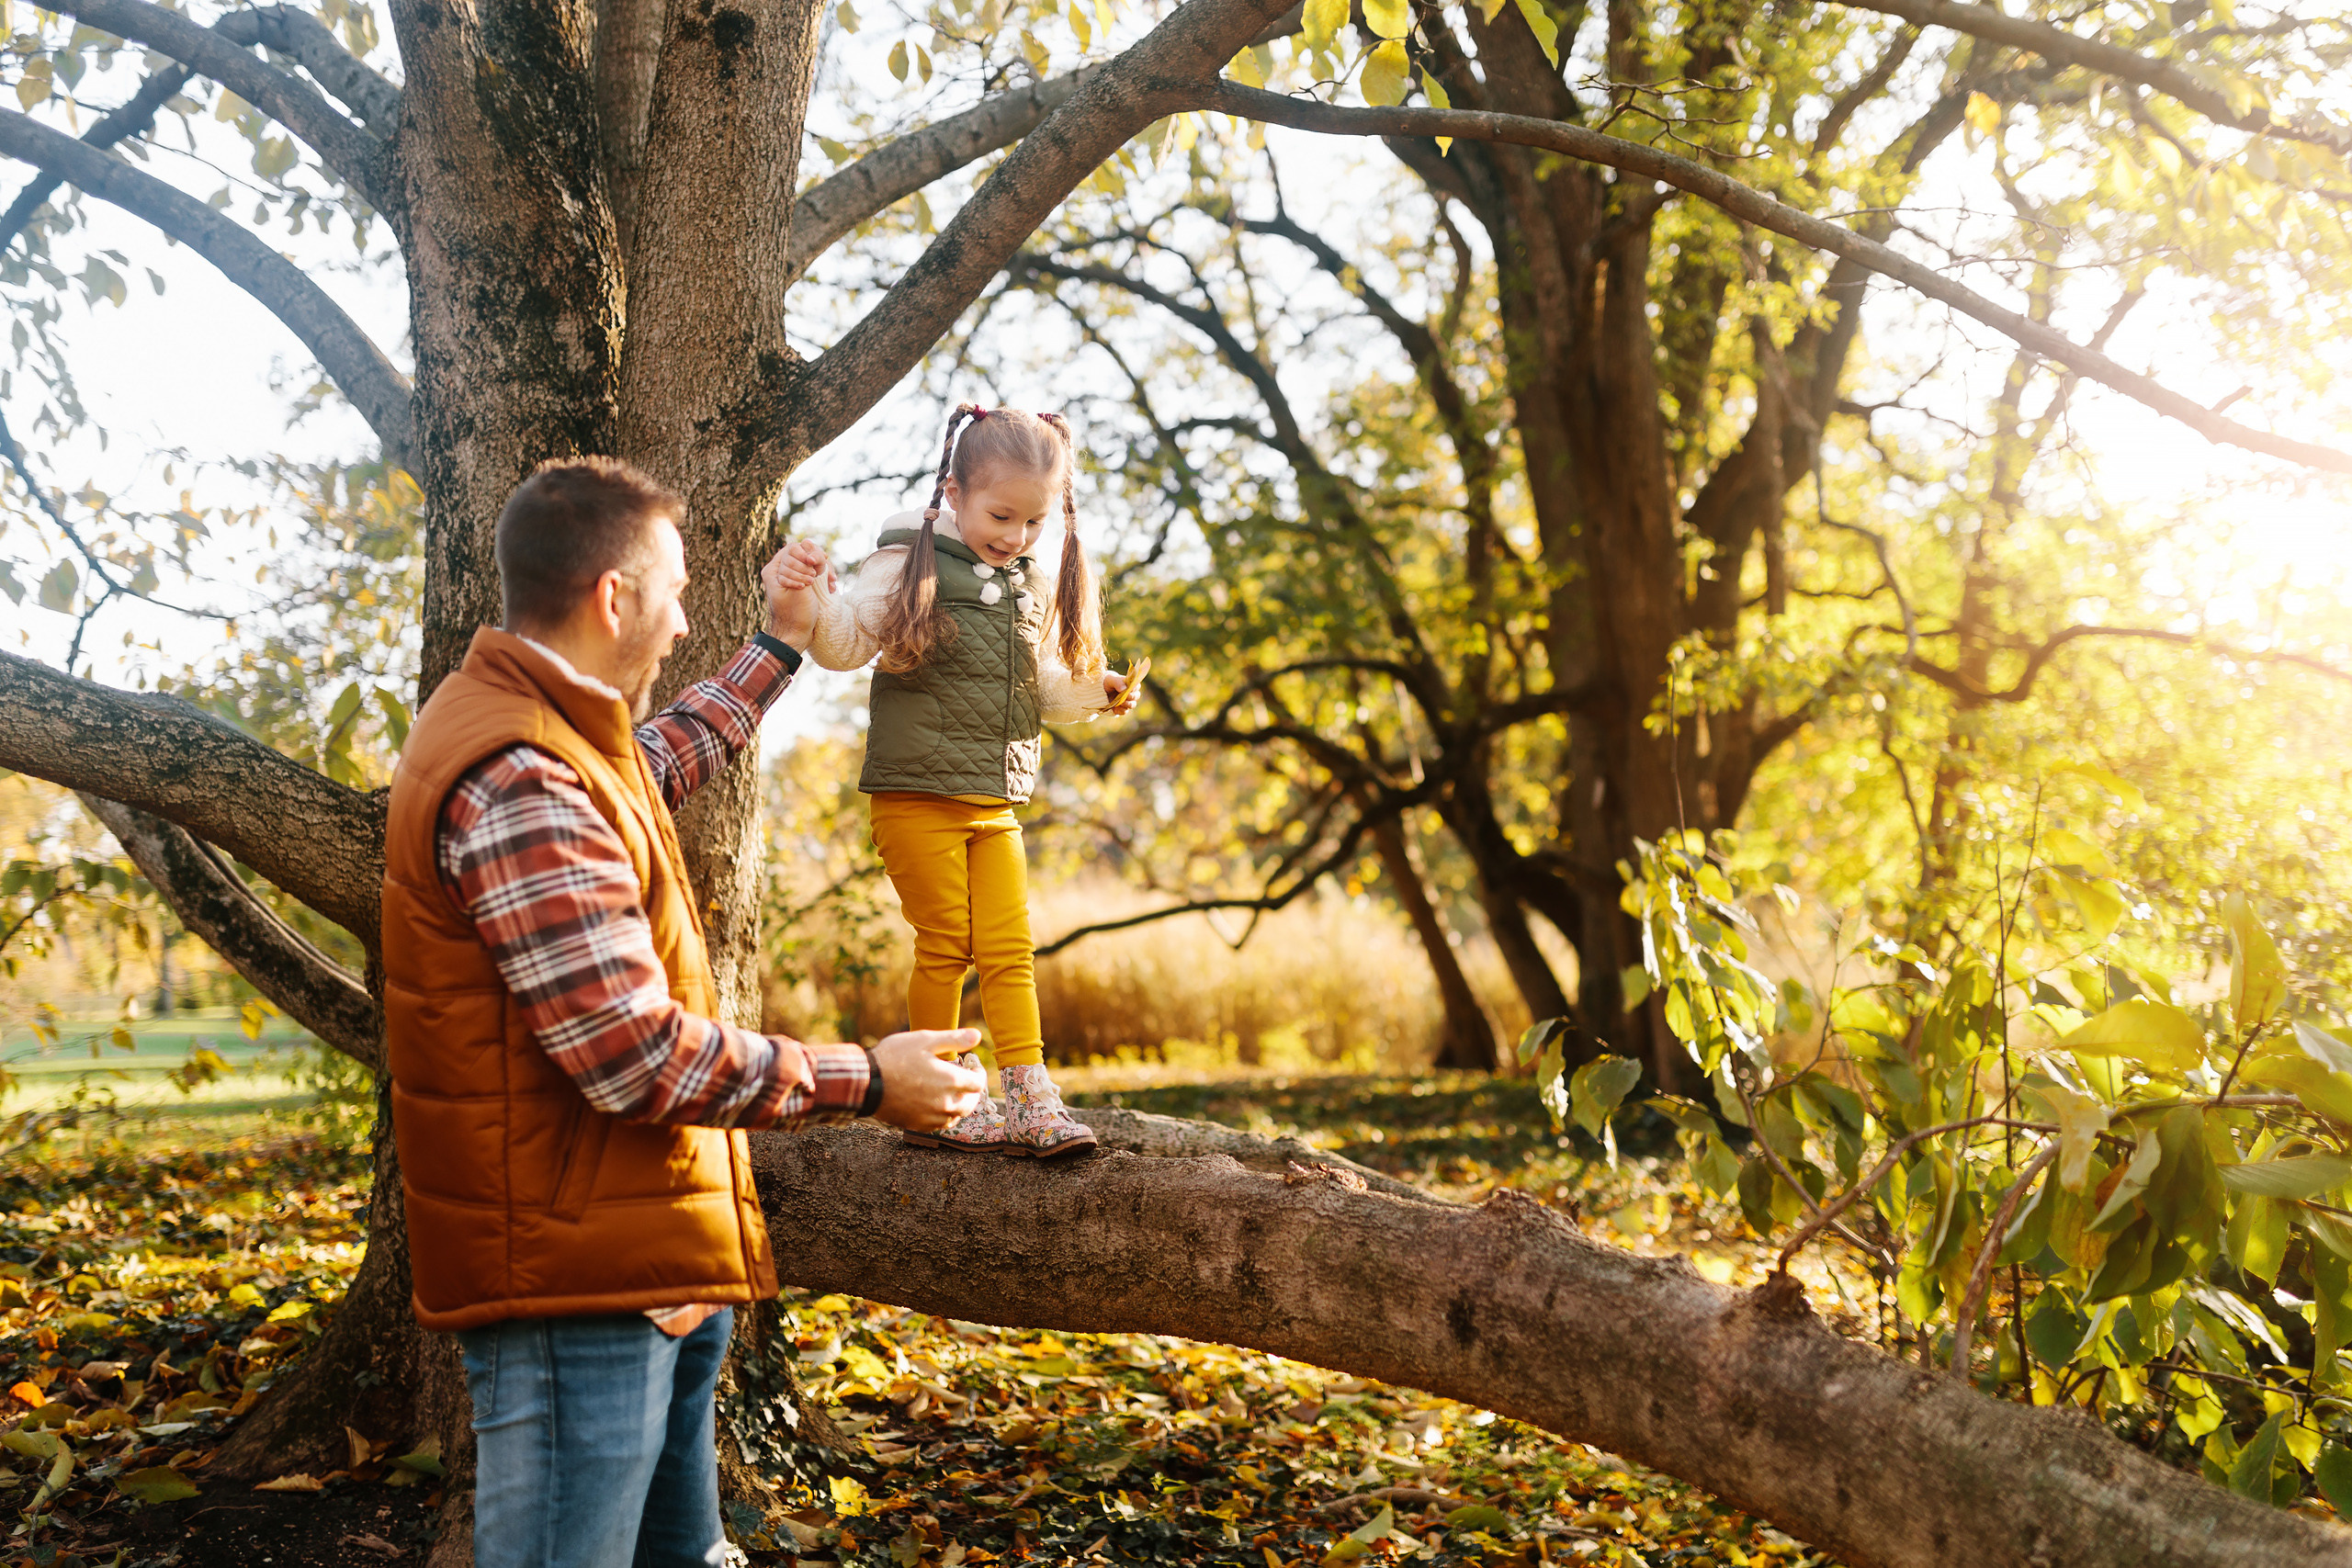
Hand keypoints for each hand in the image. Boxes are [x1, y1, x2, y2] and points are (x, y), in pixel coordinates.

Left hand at [762, 539, 833, 648]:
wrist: (795, 635)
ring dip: (824, 572)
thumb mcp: (799, 587)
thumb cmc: (795, 615)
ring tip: (831, 584)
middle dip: (817, 564)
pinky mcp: (802, 585)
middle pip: (803, 555)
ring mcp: (792, 578)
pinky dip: (824, 579)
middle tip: (827, 578)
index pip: (793, 548)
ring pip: (811, 564)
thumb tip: (807, 542)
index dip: (806, 554)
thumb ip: (802, 564)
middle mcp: (781, 571)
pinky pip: (814, 574)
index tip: (814, 566)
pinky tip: (831, 588)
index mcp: (773, 570)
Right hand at [870, 1029, 984, 1129]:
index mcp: (950, 1080)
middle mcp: (945, 1103)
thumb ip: (954, 1039)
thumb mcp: (925, 1040)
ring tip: (952, 1092)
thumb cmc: (895, 1057)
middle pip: (970, 1103)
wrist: (866, 1082)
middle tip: (966, 1081)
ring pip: (956, 1116)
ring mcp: (932, 1117)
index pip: (977, 1083)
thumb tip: (978, 1035)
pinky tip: (937, 1105)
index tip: (973, 1067)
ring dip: (958, 1104)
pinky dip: (944, 1115)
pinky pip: (940, 1125)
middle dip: (971, 1092)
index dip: (978, 1074)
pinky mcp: (918, 1125)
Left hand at [1102, 656, 1147, 716]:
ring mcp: (1126, 702)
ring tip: (1120, 702)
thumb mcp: (1110, 679)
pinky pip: (1124, 711)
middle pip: (1136, 696)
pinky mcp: (1121, 709)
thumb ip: (1118, 682)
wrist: (1098, 691)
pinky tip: (1115, 707)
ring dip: (1127, 704)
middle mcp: (1130, 693)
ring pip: (1132, 705)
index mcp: (1129, 684)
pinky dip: (1120, 710)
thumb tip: (1124, 689)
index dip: (1134, 688)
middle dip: (1131, 697)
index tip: (1128, 689)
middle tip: (1125, 696)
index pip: (1137, 686)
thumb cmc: (1107, 683)